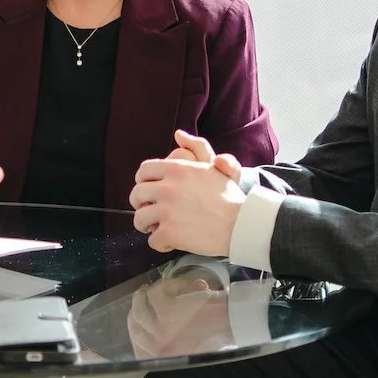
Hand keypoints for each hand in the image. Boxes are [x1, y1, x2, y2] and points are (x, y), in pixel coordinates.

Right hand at [126, 271, 231, 358]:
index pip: (134, 339)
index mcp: (157, 359)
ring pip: (142, 301)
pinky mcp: (167, 310)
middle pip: (134, 319)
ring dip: (157, 290)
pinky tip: (186, 286)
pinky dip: (170, 284)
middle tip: (151, 292)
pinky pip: (157, 290)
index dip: (138, 322)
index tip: (145, 309)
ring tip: (172, 288)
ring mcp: (159, 329)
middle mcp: (155, 347)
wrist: (236, 325)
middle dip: (142, 302)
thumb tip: (147, 320)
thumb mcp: (184, 347)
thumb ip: (163, 341)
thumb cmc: (215, 335)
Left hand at [130, 129, 245, 256]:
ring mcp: (166, 211)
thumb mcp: (214, 166)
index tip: (149, 191)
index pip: (144, 171)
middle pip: (137, 195)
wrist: (241, 223)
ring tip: (158, 228)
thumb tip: (178, 134)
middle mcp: (167, 188)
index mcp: (176, 169)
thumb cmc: (230, 196)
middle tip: (151, 211)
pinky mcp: (169, 232)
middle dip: (141, 204)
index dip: (143, 182)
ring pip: (140, 219)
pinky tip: (171, 242)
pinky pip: (152, 240)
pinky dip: (161, 243)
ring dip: (147, 226)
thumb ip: (196, 147)